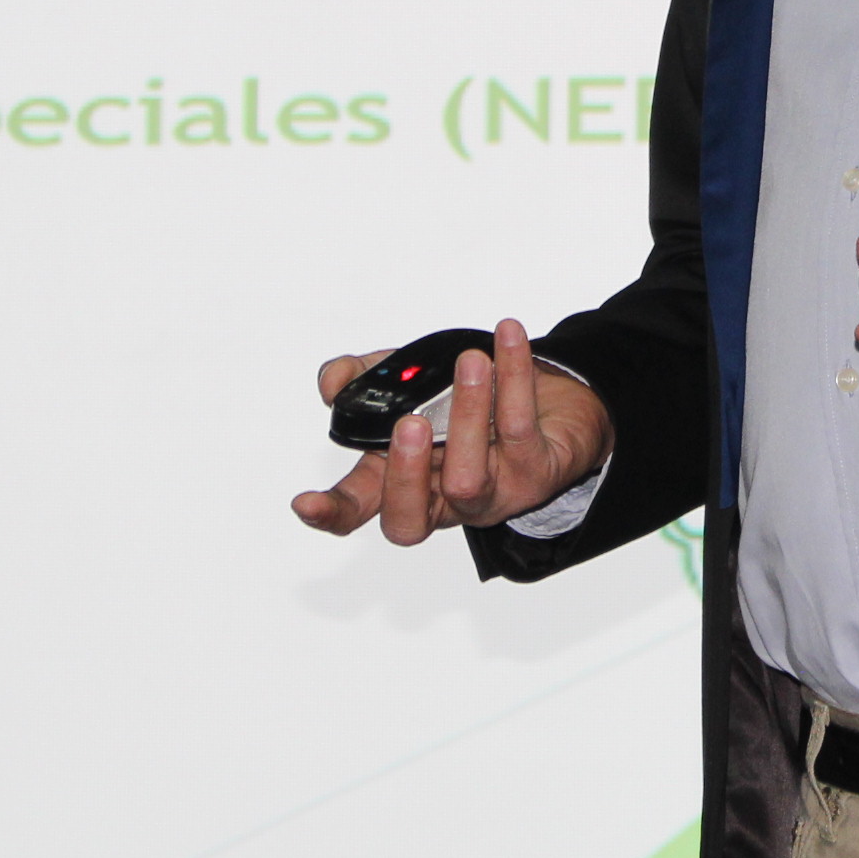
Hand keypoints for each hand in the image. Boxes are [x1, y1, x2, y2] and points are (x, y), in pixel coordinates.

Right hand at [290, 319, 614, 543]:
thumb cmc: (468, 402)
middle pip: (408, 519)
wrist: (554, 405)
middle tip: (409, 423)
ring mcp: (490, 494)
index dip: (330, 511)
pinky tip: (509, 338)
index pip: (356, 509)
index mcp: (402, 479)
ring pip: (468, 479)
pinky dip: (515, 376)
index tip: (303, 502)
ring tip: (470, 364)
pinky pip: (520, 429)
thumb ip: (364, 381)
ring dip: (468, 417)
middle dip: (404, 474)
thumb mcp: (409, 384)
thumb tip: (332, 383)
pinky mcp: (536, 475)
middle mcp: (441, 499)